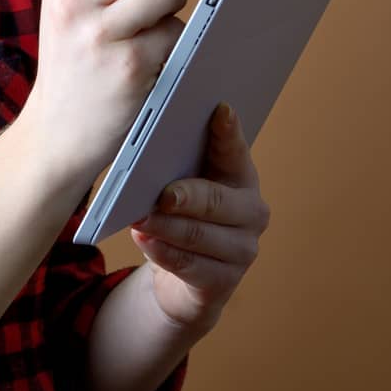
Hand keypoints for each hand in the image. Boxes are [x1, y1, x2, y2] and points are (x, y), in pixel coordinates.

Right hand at [18, 0, 209, 187]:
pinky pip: (175, 33)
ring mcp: (100, 35)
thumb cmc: (78, 64)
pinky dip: (176, 42)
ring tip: (165, 23)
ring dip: (180, 4)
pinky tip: (156, 58)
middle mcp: (74, 1)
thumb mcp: (73, 9)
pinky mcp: (129, 67)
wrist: (57, 133)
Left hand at [129, 102, 270, 334]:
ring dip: (166, 227)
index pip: (235, 150)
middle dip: (186, 197)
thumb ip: (176, 165)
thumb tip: (146, 147)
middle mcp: (251, 212)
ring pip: (199, 235)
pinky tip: (145, 241)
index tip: (220, 109)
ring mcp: (242, 249)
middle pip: (216, 201)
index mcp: (241, 177)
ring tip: (140, 219)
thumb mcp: (183, 186)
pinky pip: (189, 266)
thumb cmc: (182, 217)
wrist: (187, 278)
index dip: (228, 131)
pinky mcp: (224, 282)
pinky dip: (163, 252)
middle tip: (161, 194)